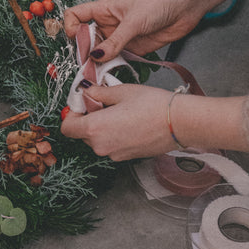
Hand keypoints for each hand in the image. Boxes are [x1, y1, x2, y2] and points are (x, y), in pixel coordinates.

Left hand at [61, 85, 248, 159]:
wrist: (180, 123)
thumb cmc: (152, 105)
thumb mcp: (121, 91)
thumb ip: (98, 92)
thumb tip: (87, 92)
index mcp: (94, 128)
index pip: (67, 127)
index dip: (73, 113)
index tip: (84, 103)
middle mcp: (101, 146)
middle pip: (82, 133)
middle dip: (89, 118)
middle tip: (105, 102)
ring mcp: (114, 154)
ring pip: (97, 139)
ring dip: (102, 126)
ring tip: (122, 111)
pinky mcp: (126, 158)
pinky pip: (111, 145)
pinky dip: (114, 134)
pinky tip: (131, 122)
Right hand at [64, 0, 203, 61]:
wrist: (187, 4)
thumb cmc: (160, 0)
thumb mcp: (133, 21)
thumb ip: (115, 41)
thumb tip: (96, 56)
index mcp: (104, 9)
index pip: (76, 16)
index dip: (71, 27)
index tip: (76, 40)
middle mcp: (109, 24)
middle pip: (86, 39)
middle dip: (84, 52)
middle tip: (88, 65)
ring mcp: (120, 37)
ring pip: (101, 53)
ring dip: (98, 63)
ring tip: (98, 73)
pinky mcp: (133, 48)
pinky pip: (117, 60)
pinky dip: (113, 68)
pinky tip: (112, 72)